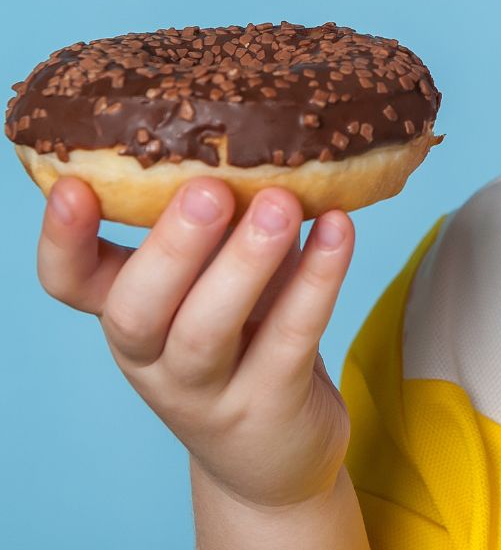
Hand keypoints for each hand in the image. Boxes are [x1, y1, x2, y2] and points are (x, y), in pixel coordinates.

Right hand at [37, 176, 354, 507]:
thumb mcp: (218, 289)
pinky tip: (338, 230)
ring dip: (245, 261)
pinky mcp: (268, 407)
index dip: (63, 240)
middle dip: (172, 246)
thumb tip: (253, 145)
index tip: (75, 184)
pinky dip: (316, 280)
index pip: (70, 285)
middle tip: (209, 188)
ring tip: (281, 203)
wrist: (274, 456)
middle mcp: (154, 361)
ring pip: (208, 330)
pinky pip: (290, 339)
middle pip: (137, 310)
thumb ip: (222, 232)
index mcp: (132, 318)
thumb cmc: (244, 346)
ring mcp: (208, 394)